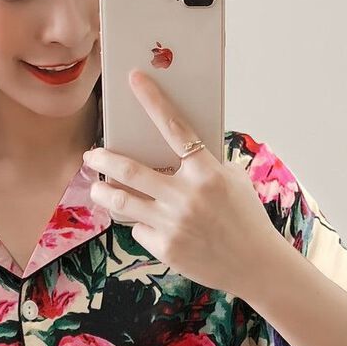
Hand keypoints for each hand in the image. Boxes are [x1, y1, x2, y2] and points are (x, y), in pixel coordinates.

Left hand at [83, 68, 283, 298]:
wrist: (255, 265)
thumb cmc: (246, 220)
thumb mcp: (234, 182)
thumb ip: (205, 165)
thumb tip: (174, 149)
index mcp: (207, 173)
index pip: (175, 127)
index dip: (153, 101)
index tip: (136, 80)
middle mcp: (186, 195)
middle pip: (130, 169)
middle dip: (102, 159)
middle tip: (90, 156)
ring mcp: (172, 223)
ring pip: (121, 201)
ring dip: (102, 192)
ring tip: (96, 189)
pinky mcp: (164, 247)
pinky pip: (139, 228)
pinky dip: (141, 224)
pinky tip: (149, 224)